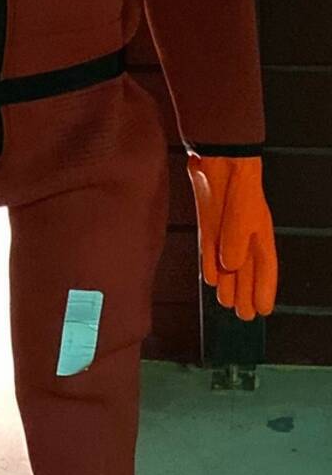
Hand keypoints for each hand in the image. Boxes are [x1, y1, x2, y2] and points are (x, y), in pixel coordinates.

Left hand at [186, 155, 277, 320]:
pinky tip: (211, 281)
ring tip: (228, 305)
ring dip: (229, 285)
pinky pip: (211, 251)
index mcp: (260, 235)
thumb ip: (235, 241)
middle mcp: (244, 236)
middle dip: (247, 293)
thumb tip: (229, 267)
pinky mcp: (209, 223)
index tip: (264, 311)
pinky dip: (211, 267)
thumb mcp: (241, 215)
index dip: (265, 290)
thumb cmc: (238, 184)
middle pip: (247, 271)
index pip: (266, 269)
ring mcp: (226, 230)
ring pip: (229, 265)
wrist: (218, 158)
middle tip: (244, 316)